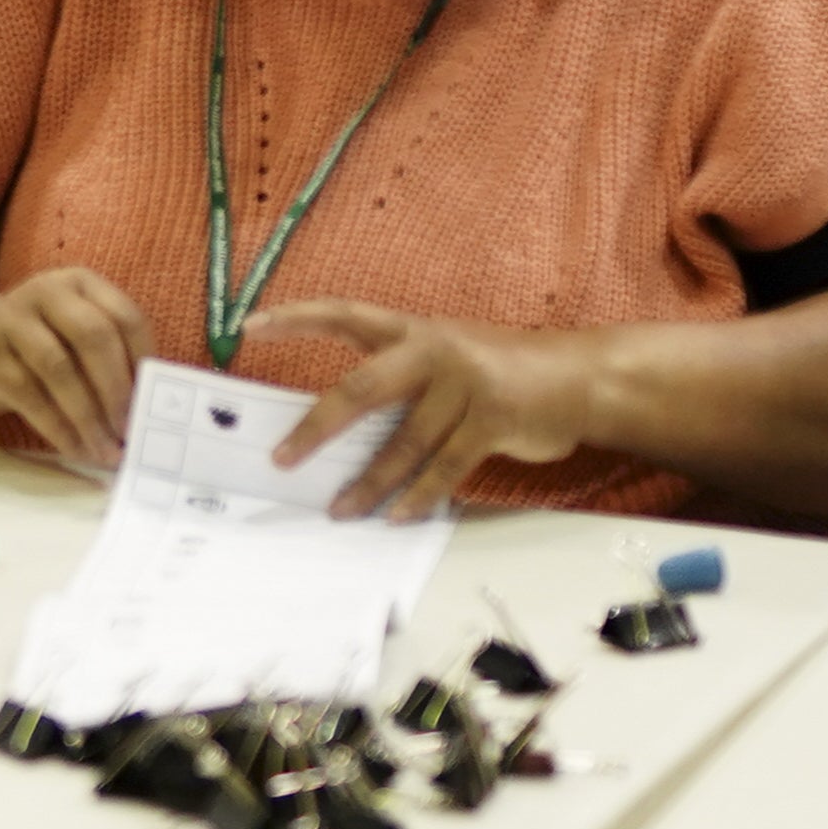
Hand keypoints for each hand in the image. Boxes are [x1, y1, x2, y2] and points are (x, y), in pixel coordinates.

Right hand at [0, 265, 153, 468]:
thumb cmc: (42, 343)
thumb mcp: (77, 334)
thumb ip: (112, 356)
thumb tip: (151, 407)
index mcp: (80, 283)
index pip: (124, 316)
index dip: (143, 360)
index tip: (154, 400)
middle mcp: (46, 292)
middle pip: (93, 336)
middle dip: (116, 389)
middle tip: (130, 429)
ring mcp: (11, 320)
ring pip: (59, 369)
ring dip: (88, 417)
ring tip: (106, 450)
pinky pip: (30, 396)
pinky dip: (58, 429)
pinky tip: (76, 449)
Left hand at [252, 299, 602, 517]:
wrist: (580, 377)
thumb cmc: (500, 373)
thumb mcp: (446, 358)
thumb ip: (399, 380)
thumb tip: (337, 430)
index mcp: (412, 330)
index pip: (343, 314)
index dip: (295, 317)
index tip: (247, 326)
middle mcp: (433, 350)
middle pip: (361, 387)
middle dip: (317, 427)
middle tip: (281, 458)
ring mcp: (465, 383)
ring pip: (402, 442)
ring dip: (368, 483)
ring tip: (339, 509)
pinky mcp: (493, 417)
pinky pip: (444, 466)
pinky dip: (418, 495)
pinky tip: (395, 514)